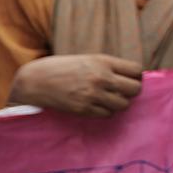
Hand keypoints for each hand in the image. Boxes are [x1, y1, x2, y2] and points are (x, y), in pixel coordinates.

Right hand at [10, 54, 141, 116]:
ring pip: (123, 104)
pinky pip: (107, 114)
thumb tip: (132, 76)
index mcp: (103, 62)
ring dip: (119, 103)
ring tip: (109, 99)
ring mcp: (93, 94)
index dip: (136, 76)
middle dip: (131, 91)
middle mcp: (101, 77)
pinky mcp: (83, 109)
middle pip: (135, 89)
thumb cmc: (62, 68)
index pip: (137, 70)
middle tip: (122, 91)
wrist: (35, 81)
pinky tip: (97, 106)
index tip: (130, 79)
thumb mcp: (88, 59)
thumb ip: (109, 66)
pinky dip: (105, 111)